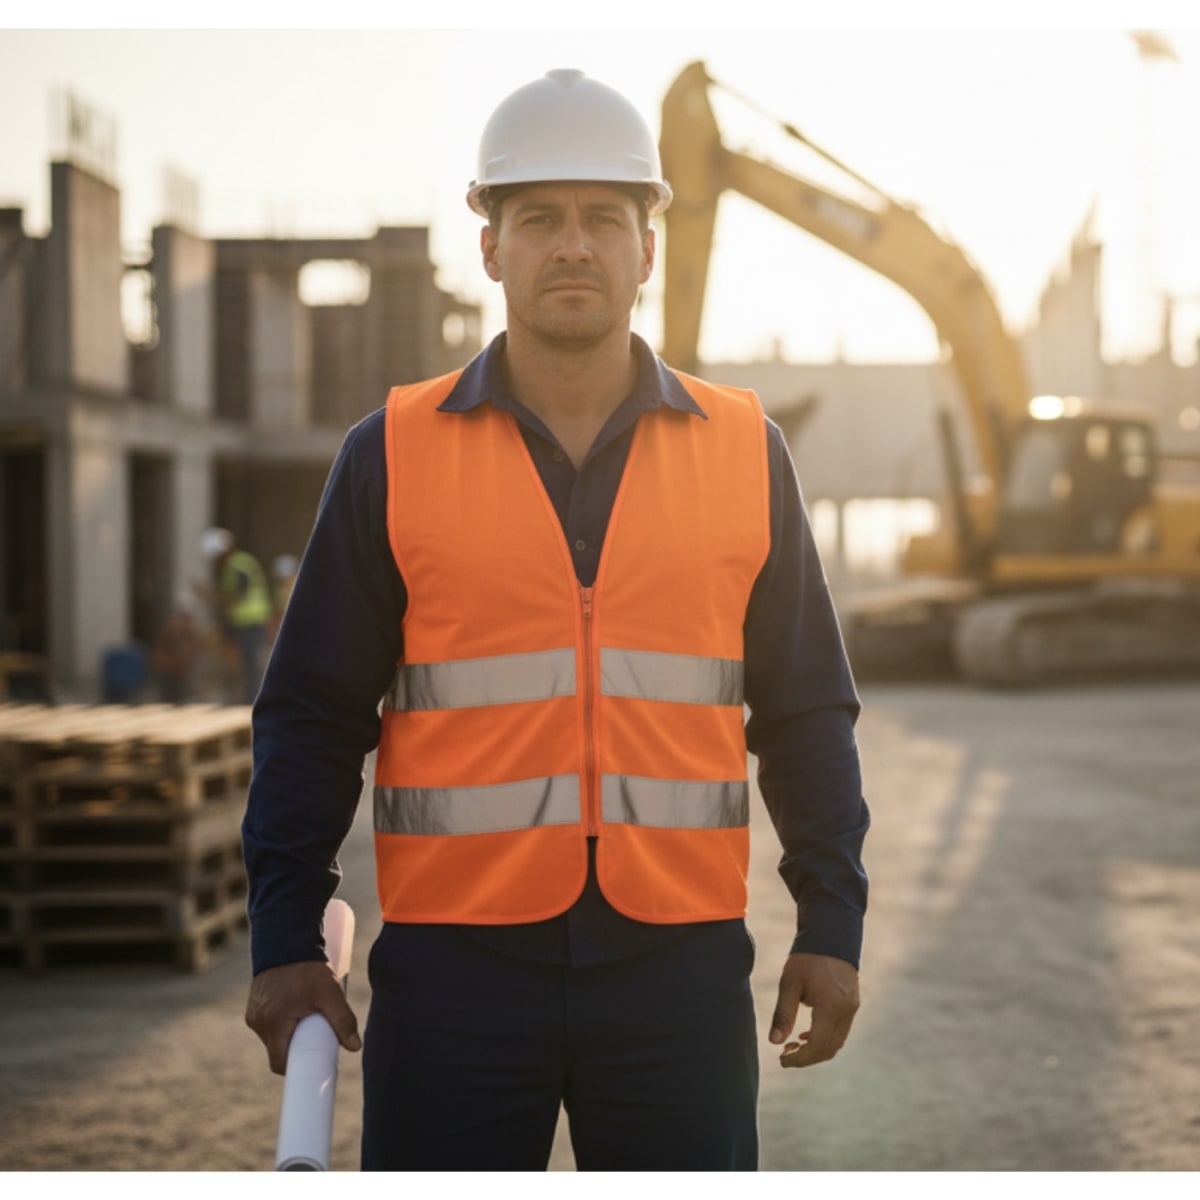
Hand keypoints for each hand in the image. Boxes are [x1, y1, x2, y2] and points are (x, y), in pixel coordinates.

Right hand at [245, 960, 361, 1074]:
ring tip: (308, 1016)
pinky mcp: (255, 1002)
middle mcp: (258, 1022)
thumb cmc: (306, 966)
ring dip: (290, 1032)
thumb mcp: (329, 993)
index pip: (279, 1063)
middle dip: (298, 1047)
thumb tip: (355, 1047)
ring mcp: (253, 1012)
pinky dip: (282, 1020)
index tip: (313, 1062)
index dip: (297, 1067)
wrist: (285, 936)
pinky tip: (297, 1008)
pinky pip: (269, 1021)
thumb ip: (343, 1020)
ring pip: (274, 1035)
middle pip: (278, 1049)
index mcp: (273, 1025)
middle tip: (318, 1034)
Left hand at [768, 952, 859, 1068]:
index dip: (800, 1058)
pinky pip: (841, 1031)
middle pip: (829, 1049)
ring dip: (816, 1050)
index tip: (782, 1060)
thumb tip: (774, 1042)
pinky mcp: (853, 1004)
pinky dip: (825, 1038)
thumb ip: (783, 1014)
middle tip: (785, 1055)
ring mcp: (852, 1008)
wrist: (831, 935)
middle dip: (807, 1057)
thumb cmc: (806, 958)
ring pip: (837, 1042)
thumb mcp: (789, 983)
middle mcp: (846, 1011)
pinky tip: (807, 1034)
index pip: (817, 1046)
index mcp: (830, 1007)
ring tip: (793, 1046)